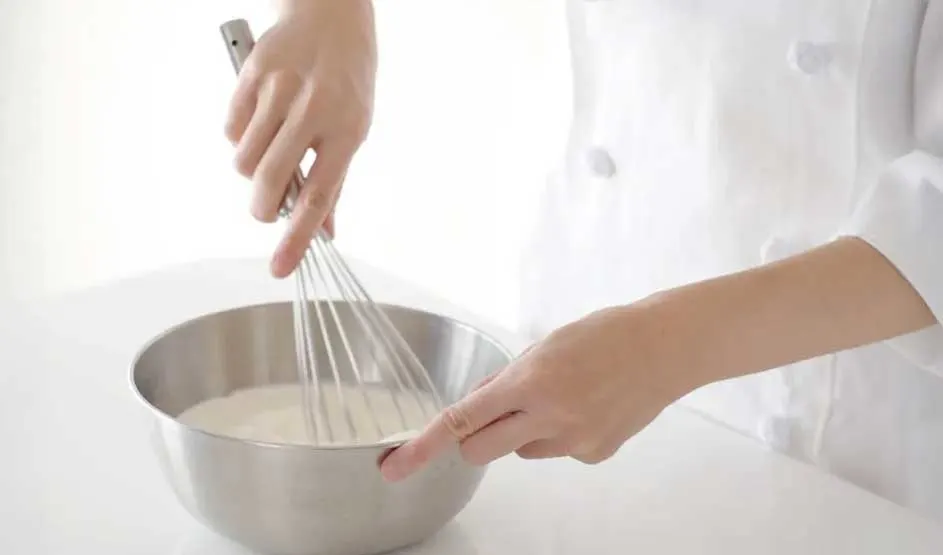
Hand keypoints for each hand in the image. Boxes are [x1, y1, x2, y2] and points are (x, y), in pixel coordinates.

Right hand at [225, 0, 376, 277]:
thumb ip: (334, 181)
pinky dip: (240, 138)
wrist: (331, 15)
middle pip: (269, 182)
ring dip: (251, 171)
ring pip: (243, 160)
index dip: (297, 238)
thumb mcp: (355, 129)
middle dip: (261, 208)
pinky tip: (260, 122)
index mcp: (348, 130)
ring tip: (271, 149)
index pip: (319, 197)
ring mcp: (279, 90)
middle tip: (267, 205)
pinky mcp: (251, 74)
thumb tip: (323, 232)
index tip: (280, 268)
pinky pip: (231, 129)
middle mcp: (313, 110)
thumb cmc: (348, 80)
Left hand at [379, 301, 699, 480]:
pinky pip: (554, 451)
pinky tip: (586, 407)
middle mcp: (550, 417)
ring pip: (520, 451)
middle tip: (493, 413)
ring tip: (560, 395)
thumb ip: (506, 381)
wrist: (665, 349)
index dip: (423, 446)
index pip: (463, 420)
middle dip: (474, 437)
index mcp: (532, 382)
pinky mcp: (593, 455)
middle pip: (481, 450)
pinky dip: (558, 434)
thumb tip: (475, 408)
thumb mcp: (544, 345)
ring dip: (522, 431)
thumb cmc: (605, 334)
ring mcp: (574, 442)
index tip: (395, 466)